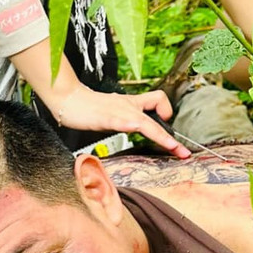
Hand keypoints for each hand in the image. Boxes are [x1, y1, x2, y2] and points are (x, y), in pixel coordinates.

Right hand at [42, 83, 189, 159]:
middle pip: (159, 114)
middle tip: (183, 152)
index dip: (167, 112)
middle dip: (172, 137)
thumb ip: (125, 119)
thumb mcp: (113, 112)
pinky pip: (129, 123)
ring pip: (148, 123)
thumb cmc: (88, 108)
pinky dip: (138, 128)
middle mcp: (130, 105)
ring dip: (163, 137)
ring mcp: (121, 111)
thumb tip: (136, 128)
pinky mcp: (110, 118)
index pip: (158, 100)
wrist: (69, 100)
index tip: (170, 131)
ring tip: (175, 149)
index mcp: (131, 103)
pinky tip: (144, 135)